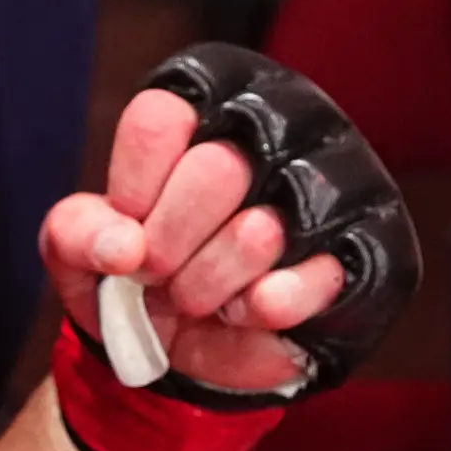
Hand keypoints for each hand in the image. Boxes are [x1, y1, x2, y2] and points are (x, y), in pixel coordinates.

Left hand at [39, 87, 345, 396]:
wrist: (197, 348)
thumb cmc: (145, 272)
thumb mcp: (84, 249)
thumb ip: (78, 231)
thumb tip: (123, 247)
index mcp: (209, 103)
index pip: (161, 116)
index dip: (134, 187)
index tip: (129, 225)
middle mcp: (283, 122)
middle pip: (215, 169)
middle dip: (167, 244)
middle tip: (158, 272)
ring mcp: (335, 183)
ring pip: (261, 232)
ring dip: (207, 284)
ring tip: (198, 297)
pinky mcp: (372, 248)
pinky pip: (313, 283)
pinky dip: (261, 309)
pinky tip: (243, 311)